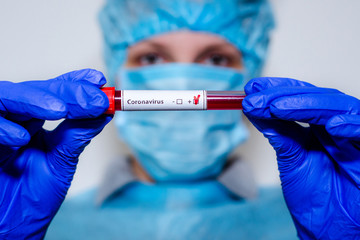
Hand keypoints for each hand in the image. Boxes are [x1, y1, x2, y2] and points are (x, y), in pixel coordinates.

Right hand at [0, 69, 111, 238]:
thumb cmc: (33, 196)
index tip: (98, 80)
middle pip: (34, 90)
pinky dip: (1, 127)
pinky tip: (21, 138)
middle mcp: (16, 121)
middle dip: (64, 92)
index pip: (54, 94)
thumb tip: (104, 112)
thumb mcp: (62, 162)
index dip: (74, 83)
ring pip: (6, 98)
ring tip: (59, 109)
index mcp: (36, 123)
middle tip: (91, 98)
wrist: (12, 225)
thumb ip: (78, 135)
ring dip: (33, 100)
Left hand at [242, 77, 359, 238]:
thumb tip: (253, 107)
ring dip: (308, 105)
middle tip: (257, 99)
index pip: (301, 97)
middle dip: (285, 95)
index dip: (278, 88)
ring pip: (340, 107)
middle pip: (318, 97)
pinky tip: (331, 126)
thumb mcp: (291, 159)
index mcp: (319, 127)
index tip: (252, 87)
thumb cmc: (315, 197)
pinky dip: (352, 126)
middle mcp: (338, 126)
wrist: (330, 228)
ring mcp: (355, 137)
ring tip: (278, 108)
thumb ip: (277, 132)